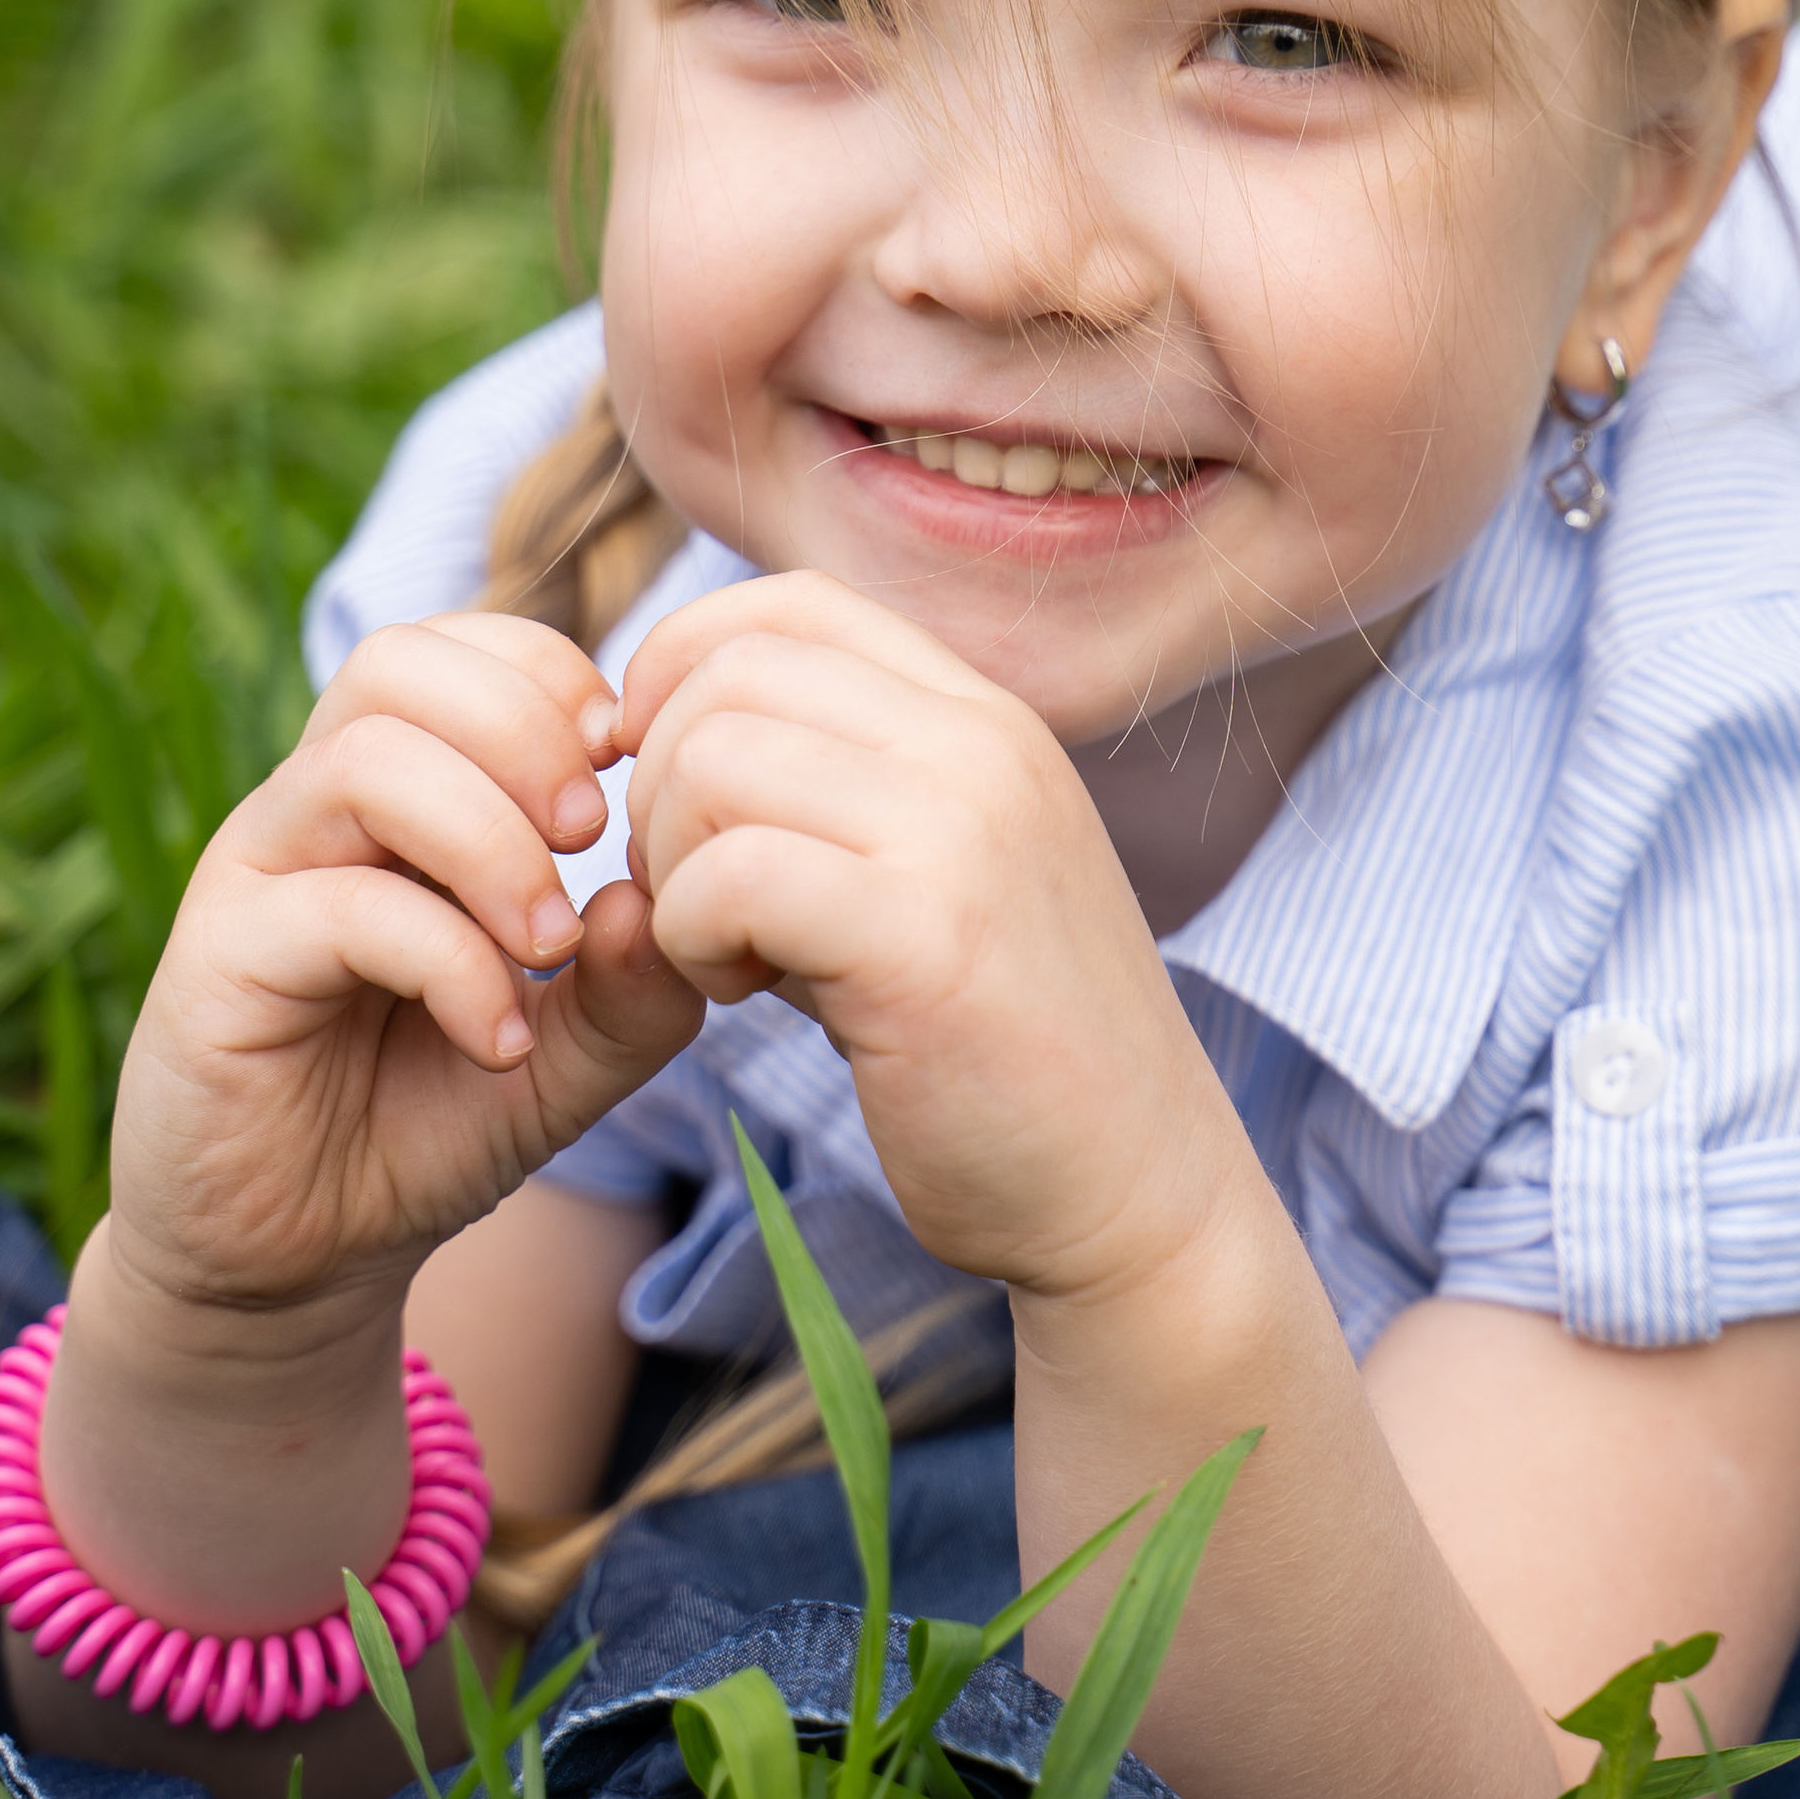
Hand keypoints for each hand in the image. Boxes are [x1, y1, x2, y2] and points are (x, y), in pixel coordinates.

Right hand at [111, 612, 704, 1317]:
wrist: (292, 1264)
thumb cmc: (423, 1125)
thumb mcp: (566, 1058)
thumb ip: (633, 987)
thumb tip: (659, 894)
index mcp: (391, 791)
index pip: (459, 646)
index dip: (553, 679)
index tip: (626, 772)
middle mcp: (312, 809)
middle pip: (398, 665)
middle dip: (524, 733)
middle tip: (593, 841)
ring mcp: (256, 877)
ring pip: (366, 763)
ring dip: (491, 841)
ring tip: (551, 942)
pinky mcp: (217, 963)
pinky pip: (338, 907)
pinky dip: (450, 962)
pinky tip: (500, 1038)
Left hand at [616, 575, 1246, 1300]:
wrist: (1137, 1193)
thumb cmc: (1008, 1049)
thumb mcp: (941, 871)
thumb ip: (842, 788)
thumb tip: (668, 736)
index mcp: (988, 717)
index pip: (791, 604)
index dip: (684, 670)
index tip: (663, 782)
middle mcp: (982, 746)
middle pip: (728, 675)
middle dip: (662, 786)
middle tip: (693, 896)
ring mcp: (962, 833)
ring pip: (712, 761)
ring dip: (672, 866)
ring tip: (725, 951)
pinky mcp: (924, 941)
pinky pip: (731, 877)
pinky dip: (688, 936)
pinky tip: (739, 994)